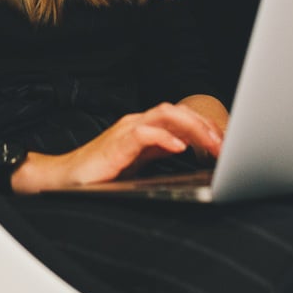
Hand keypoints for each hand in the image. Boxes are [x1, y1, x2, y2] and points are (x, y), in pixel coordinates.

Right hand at [25, 102, 224, 192]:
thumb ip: (162, 155)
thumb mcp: (140, 164)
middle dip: (205, 126)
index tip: (227, 143)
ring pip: (165, 115)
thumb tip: (194, 155)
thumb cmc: (101, 174)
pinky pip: (143, 133)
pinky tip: (178, 147)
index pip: (181, 118)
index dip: (206, 127)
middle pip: (178, 112)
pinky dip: (163, 137)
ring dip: (192, 127)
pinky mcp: (116, 144)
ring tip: (210, 143)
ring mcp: (126, 131)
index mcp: (145, 128)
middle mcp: (137, 124)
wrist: (64, 180)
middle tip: (225, 145)